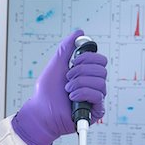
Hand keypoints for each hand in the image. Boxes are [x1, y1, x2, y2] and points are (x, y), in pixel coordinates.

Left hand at [12, 29, 107, 144]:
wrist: (41, 112)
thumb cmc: (46, 92)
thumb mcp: (56, 64)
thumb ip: (67, 47)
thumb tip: (80, 33)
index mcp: (86, 73)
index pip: (100, 60)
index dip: (88, 58)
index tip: (73, 62)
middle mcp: (92, 84)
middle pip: (103, 69)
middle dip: (82, 71)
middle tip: (68, 77)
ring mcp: (94, 98)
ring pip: (101, 82)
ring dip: (80, 83)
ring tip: (67, 90)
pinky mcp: (95, 110)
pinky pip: (98, 96)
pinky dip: (83, 93)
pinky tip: (72, 98)